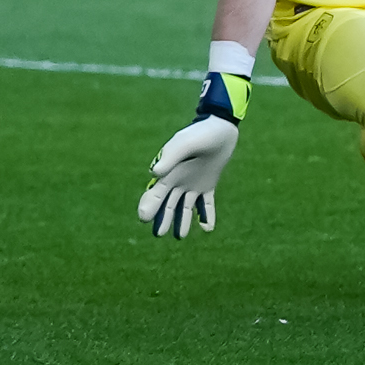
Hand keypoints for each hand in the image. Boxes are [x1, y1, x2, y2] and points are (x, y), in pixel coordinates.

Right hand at [140, 115, 237, 236]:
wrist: (220, 127)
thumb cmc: (199, 134)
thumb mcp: (184, 144)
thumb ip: (170, 157)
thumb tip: (154, 172)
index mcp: (168, 174)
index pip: (154, 194)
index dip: (148, 206)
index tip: (144, 219)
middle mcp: (178, 181)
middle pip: (167, 204)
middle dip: (163, 219)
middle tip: (158, 234)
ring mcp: (193, 184)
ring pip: (185, 207)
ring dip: (182, 221)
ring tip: (180, 237)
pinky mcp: (208, 183)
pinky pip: (206, 203)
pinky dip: (207, 215)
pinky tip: (207, 228)